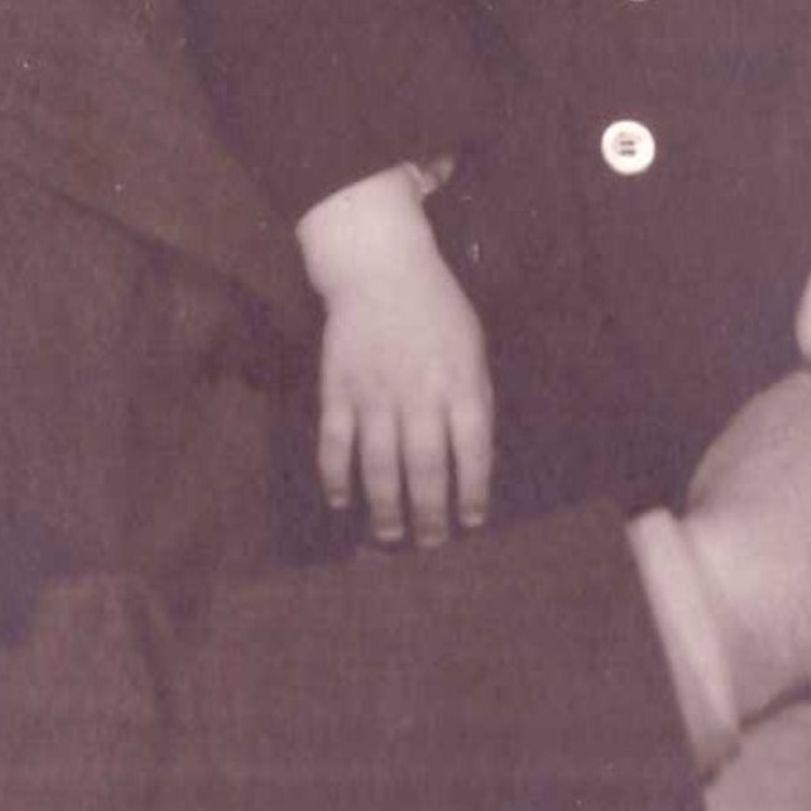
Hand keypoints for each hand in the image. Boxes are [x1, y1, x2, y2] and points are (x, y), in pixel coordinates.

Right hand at [298, 171, 492, 547]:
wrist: (379, 266)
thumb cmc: (435, 310)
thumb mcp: (471, 347)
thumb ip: (475, 401)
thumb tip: (475, 463)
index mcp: (460, 381)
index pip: (472, 450)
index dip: (473, 491)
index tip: (471, 521)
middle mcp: (418, 392)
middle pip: (425, 466)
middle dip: (429, 514)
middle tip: (430, 543)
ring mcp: (374, 391)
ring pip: (379, 463)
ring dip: (385, 505)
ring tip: (389, 535)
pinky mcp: (337, 387)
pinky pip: (334, 441)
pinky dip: (335, 475)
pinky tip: (341, 499)